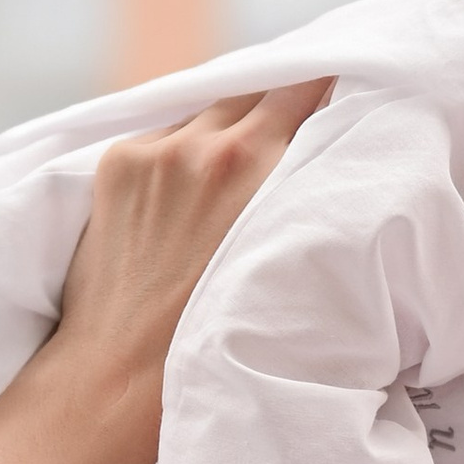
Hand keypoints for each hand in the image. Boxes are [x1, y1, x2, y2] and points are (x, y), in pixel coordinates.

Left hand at [0, 79, 331, 463]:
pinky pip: (166, 135)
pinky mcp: (117, 166)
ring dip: (229, 127)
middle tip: (304, 126)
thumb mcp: (282, 258)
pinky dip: (185, 150)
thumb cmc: (212, 341)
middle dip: (281, 104)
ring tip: (244, 166)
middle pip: (256, 89)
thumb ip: (296, 193)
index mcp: (250, 161)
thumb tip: (316, 160)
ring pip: (208, 111)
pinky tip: (196, 189)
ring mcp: (150, 153)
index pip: (304, 83)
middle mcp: (198, 143)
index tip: (347, 88)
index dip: (328, 84)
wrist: (119, 380)